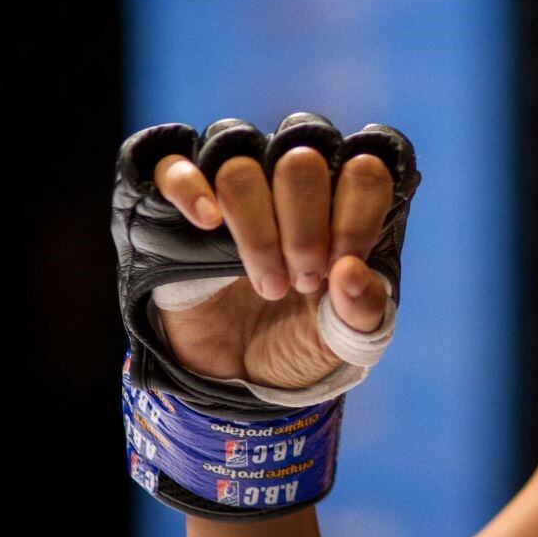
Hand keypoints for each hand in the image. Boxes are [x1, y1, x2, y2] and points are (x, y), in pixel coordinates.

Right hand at [113, 113, 418, 395]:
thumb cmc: (304, 338)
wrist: (239, 374)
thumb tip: (349, 270)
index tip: (343, 266)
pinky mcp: (177, 204)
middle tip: (305, 281)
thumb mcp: (349, 339)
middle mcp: (292, 180)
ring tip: (270, 286)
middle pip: (302, 161)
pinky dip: (190, 188)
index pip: (365, 168)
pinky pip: (171, 166)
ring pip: (242, 170)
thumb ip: (366, 308)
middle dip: (306, 230)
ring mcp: (235, 189)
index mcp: (344, 198)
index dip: (356, 218)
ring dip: (258, 235)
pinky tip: (207, 223)